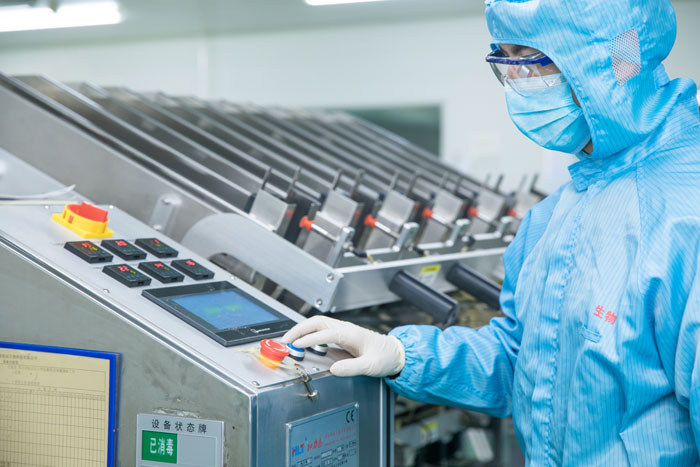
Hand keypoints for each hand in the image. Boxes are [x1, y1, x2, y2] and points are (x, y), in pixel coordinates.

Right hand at [281, 316, 404, 377]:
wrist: (395, 353)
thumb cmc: (385, 357)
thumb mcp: (371, 366)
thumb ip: (352, 367)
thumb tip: (334, 370)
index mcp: (351, 334)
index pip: (325, 333)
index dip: (310, 339)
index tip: (297, 346)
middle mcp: (345, 329)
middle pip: (316, 322)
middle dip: (299, 330)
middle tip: (285, 341)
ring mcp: (343, 330)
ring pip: (317, 324)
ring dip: (302, 330)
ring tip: (289, 340)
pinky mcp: (342, 335)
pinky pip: (321, 329)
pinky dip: (308, 333)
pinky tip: (303, 342)